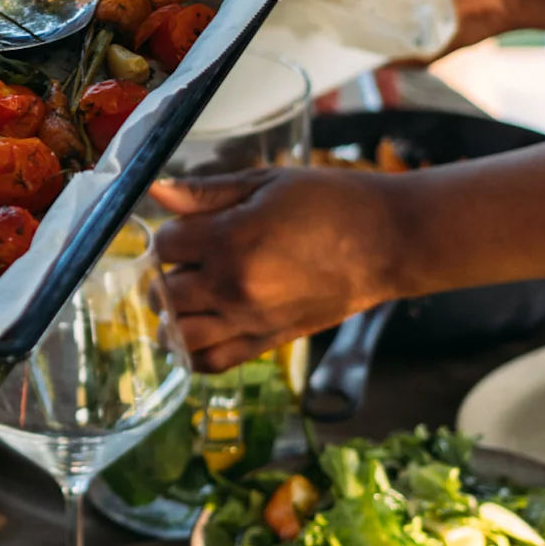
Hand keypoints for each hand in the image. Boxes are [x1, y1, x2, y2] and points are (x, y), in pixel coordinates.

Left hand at [153, 168, 408, 371]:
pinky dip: (192, 352)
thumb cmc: (331, 203)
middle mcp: (232, 287)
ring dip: (171, 316)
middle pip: (161, 292)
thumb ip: (206, 192)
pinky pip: (211, 362)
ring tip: (186, 296)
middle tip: (186, 262)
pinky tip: (195, 330)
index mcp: (229, 241)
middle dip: (164, 274)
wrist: (388, 242)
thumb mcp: (266, 183)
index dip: (170, 234)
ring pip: (177, 334)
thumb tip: (157, 191)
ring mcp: (249, 320)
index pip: (164, 245)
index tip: (187, 229)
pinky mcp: (267, 342)